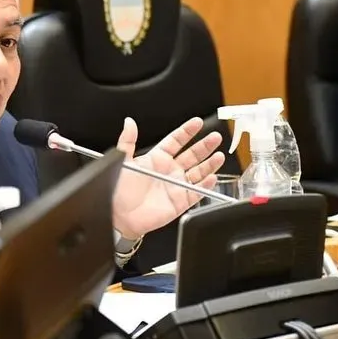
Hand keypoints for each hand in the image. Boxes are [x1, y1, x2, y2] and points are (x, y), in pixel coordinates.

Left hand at [111, 117, 224, 237]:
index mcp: (156, 158)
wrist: (119, 216)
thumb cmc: (118, 189)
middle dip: (204, 145)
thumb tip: (129, 122)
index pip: (176, 141)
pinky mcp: (180, 201)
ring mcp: (176, 185)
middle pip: (192, 154)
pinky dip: (206, 185)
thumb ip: (127, 141)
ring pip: (198, 172)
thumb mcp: (123, 161)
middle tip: (215, 137)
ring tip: (219, 155)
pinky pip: (197, 192)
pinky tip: (212, 177)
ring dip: (209, 164)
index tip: (197, 123)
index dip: (187, 131)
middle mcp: (169, 170)